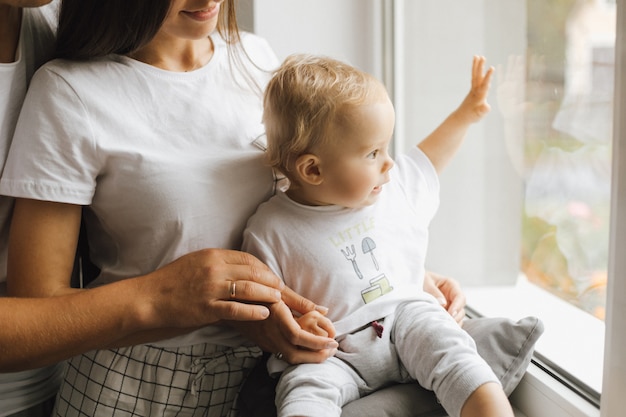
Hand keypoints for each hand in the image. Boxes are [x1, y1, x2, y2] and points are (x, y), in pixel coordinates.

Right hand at [143, 249, 284, 326]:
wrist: (150, 297)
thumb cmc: (174, 280)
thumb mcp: (198, 261)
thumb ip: (220, 262)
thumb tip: (244, 267)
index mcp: (213, 255)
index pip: (248, 259)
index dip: (265, 269)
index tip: (274, 278)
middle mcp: (214, 269)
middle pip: (253, 273)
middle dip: (272, 282)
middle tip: (284, 291)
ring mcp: (211, 289)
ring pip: (248, 289)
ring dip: (267, 295)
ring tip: (279, 301)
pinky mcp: (206, 308)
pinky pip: (235, 309)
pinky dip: (252, 312)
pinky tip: (264, 314)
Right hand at [230, 299, 337, 364]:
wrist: (227, 298)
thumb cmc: (255, 288)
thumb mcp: (278, 290)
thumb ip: (301, 302)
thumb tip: (325, 311)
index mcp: (274, 318)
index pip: (298, 337)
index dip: (317, 342)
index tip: (332, 342)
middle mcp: (268, 333)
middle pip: (294, 355)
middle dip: (316, 356)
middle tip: (333, 350)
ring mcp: (264, 341)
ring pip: (288, 358)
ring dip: (308, 358)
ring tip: (324, 352)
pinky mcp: (262, 343)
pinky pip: (281, 354)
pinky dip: (298, 354)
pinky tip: (307, 349)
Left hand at [423, 270, 465, 323]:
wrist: (412, 283)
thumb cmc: (420, 279)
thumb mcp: (426, 282)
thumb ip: (433, 292)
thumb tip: (443, 304)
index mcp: (451, 285)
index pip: (460, 297)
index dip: (457, 306)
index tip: (451, 314)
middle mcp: (453, 296)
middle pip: (461, 309)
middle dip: (455, 317)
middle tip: (446, 322)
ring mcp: (450, 306)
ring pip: (457, 317)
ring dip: (452, 323)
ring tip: (442, 326)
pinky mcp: (445, 313)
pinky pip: (450, 322)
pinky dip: (447, 325)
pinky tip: (441, 328)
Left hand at [456, 55, 494, 123]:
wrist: (462, 117)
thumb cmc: (472, 117)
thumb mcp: (479, 115)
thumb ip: (483, 111)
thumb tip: (487, 106)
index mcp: (479, 96)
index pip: (484, 84)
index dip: (488, 76)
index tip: (491, 67)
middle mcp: (475, 91)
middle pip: (477, 77)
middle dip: (480, 67)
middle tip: (482, 56)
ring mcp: (473, 89)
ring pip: (475, 75)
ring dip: (476, 66)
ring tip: (477, 56)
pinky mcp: (473, 90)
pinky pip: (474, 78)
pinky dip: (476, 71)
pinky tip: (477, 65)